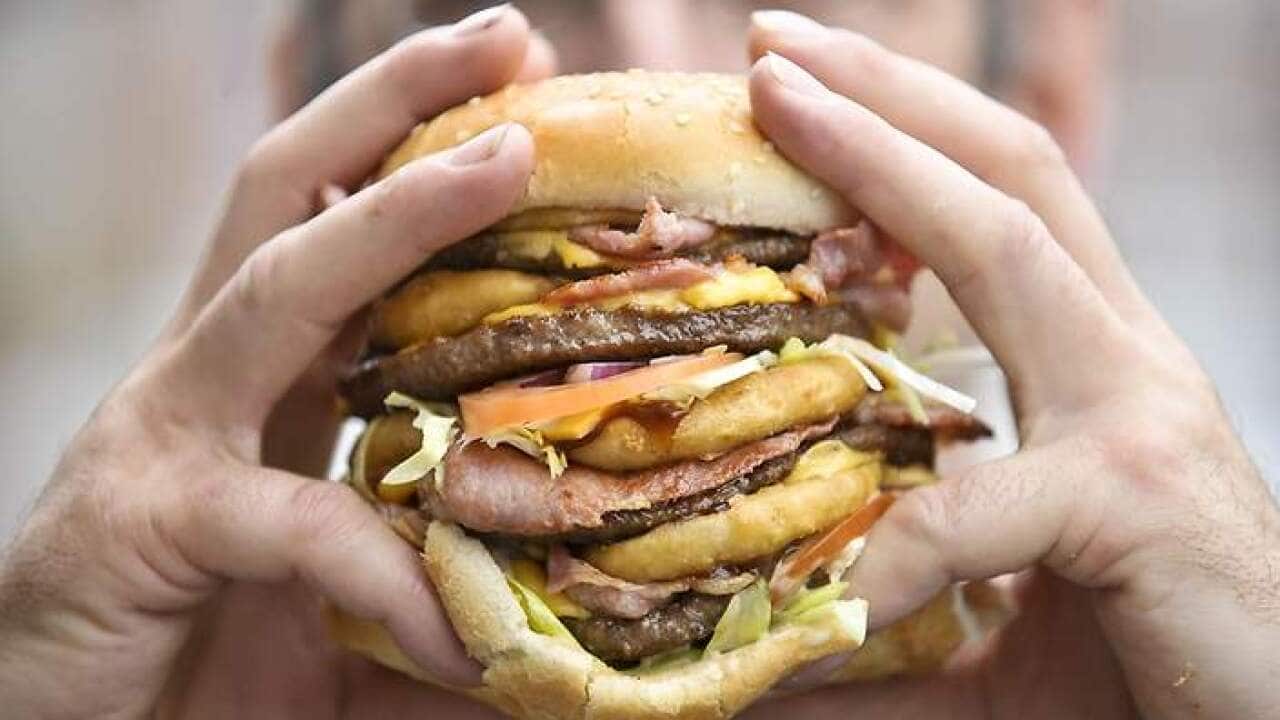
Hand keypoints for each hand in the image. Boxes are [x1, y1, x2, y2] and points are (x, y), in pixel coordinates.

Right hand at [0, 6, 548, 717]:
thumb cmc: (190, 668)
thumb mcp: (334, 611)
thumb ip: (431, 588)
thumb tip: (559, 610)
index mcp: (255, 383)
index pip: (333, 225)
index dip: (414, 151)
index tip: (517, 90)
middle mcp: (204, 378)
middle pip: (294, 190)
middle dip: (395, 100)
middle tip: (507, 32)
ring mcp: (163, 436)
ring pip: (282, 283)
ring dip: (397, 211)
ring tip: (506, 156)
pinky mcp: (140, 524)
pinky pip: (292, 518)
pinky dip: (387, 566)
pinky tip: (459, 629)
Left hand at [742, 10, 1278, 719]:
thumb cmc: (1145, 665)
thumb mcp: (993, 607)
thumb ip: (882, 593)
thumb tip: (758, 620)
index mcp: (1092, 363)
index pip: (996, 203)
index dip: (900, 133)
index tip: (793, 89)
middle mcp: (1124, 359)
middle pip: (1008, 170)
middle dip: (887, 93)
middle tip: (770, 40)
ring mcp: (1142, 417)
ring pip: (1010, 242)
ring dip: (883, 155)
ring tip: (776, 93)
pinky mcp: (1141, 504)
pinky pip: (987, 505)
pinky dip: (896, 542)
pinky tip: (829, 588)